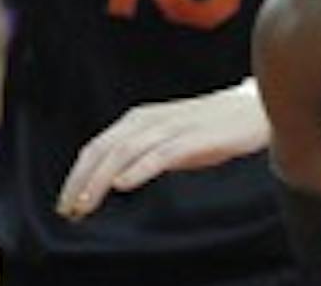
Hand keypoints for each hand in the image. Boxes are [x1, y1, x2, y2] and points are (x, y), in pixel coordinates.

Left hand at [57, 80, 267, 219]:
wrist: (254, 109)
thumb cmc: (211, 126)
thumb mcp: (169, 133)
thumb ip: (142, 148)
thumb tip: (109, 178)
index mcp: (141, 118)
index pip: (98, 145)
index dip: (77, 174)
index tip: (66, 203)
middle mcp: (152, 119)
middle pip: (104, 148)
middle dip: (81, 180)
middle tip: (68, 210)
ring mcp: (173, 127)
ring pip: (126, 151)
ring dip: (100, 179)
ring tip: (86, 204)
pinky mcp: (194, 139)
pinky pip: (160, 154)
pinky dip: (138, 169)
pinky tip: (123, 184)